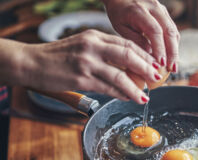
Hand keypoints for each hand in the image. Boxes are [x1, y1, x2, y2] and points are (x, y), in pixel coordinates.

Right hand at [1, 30, 161, 103]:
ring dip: (135, 88)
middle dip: (146, 68)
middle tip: (156, 78)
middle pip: (128, 56)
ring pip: (119, 75)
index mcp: (95, 36)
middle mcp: (93, 46)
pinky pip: (107, 88)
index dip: (143, 55)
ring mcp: (87, 63)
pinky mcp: (81, 79)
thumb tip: (127, 66)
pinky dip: (120, 94)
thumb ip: (104, 51)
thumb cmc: (59, 55)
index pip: (126, 44)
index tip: (153, 64)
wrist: (32, 62)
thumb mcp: (83, 44)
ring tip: (144, 96)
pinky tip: (127, 97)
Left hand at [104, 0, 179, 71]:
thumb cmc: (118, 13)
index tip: (161, 64)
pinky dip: (173, 44)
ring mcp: (161, 9)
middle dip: (172, 52)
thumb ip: (135, 40)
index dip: (160, 48)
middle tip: (172, 69)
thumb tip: (150, 56)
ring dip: (175, 50)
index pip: (155, 31)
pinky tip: (171, 56)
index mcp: (139, 10)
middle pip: (169, 31)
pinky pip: (172, 29)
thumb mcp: (121, 27)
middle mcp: (154, 7)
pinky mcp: (165, 12)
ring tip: (173, 66)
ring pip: (173, 30)